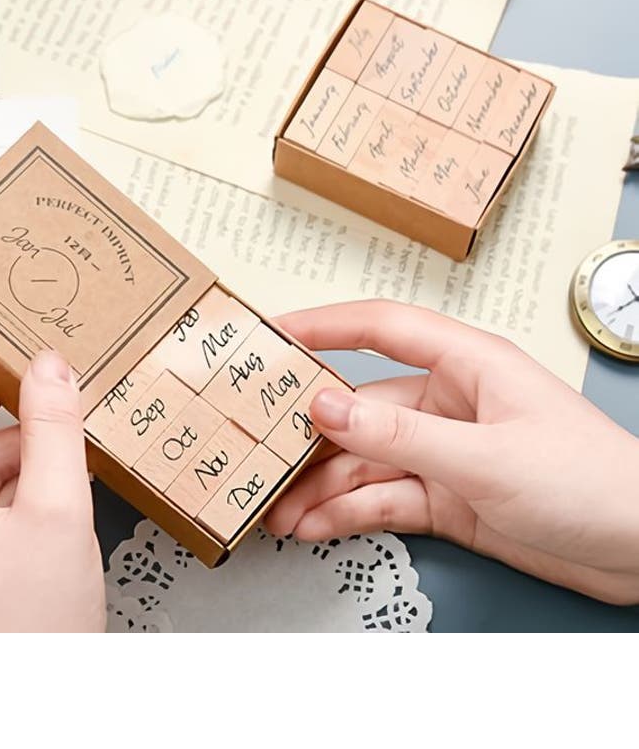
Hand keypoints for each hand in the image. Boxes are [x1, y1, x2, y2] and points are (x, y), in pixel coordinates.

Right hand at [266, 300, 638, 604]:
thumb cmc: (591, 481)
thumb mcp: (485, 456)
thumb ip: (399, 434)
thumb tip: (326, 406)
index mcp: (465, 365)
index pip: (381, 327)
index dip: (324, 325)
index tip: (273, 334)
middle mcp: (447, 404)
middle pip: (360, 408)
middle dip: (311, 436)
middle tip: (260, 450)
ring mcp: (443, 455)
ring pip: (365, 462)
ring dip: (322, 486)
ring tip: (278, 508)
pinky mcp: (446, 499)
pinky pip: (383, 500)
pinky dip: (348, 514)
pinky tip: (315, 525)